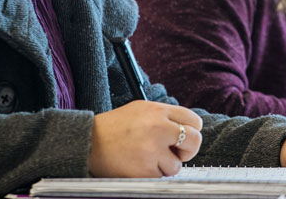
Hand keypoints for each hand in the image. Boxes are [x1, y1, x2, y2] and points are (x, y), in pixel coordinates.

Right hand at [88, 100, 202, 176]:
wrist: (90, 142)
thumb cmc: (116, 126)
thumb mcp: (142, 109)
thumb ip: (165, 116)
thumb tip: (188, 128)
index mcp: (158, 111)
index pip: (194, 121)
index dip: (192, 130)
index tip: (184, 137)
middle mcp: (158, 128)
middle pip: (195, 141)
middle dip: (189, 150)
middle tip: (176, 152)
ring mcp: (152, 150)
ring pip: (178, 165)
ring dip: (167, 165)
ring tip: (148, 157)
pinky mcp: (145, 170)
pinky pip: (162, 176)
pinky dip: (154, 174)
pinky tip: (140, 164)